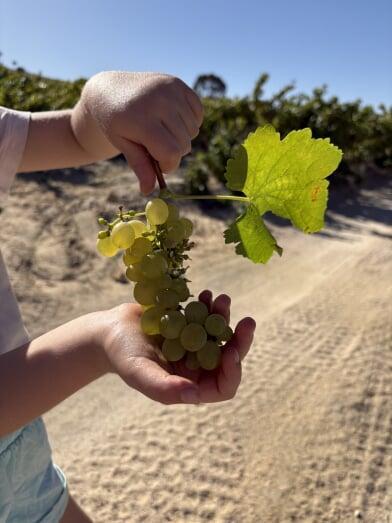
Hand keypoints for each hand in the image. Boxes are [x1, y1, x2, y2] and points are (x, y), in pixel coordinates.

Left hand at [80, 71, 203, 193]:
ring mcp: (170, 89)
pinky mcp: (178, 83)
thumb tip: (148, 191)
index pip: (171, 153)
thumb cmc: (115, 123)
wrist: (110, 90)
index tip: (158, 165)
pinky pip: (198, 114)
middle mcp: (158, 101)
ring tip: (161, 130)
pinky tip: (171, 119)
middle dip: (172, 153)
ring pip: (192, 131)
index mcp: (141, 119)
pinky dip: (189, 121)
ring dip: (180, 137)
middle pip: (184, 144)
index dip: (168, 165)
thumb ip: (139, 165)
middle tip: (155, 146)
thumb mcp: (123, 145)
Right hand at [101, 292, 255, 404]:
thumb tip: (195, 395)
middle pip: (228, 358)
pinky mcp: (189, 326)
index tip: (232, 351)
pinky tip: (206, 294)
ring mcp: (194, 346)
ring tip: (220, 298)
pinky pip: (207, 318)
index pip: (223, 387)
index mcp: (189, 386)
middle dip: (240, 340)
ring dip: (224, 318)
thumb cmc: (121, 354)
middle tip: (248, 321)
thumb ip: (164, 387)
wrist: (109, 330)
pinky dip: (209, 306)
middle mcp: (196, 368)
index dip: (232, 372)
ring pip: (220, 335)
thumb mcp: (139, 372)